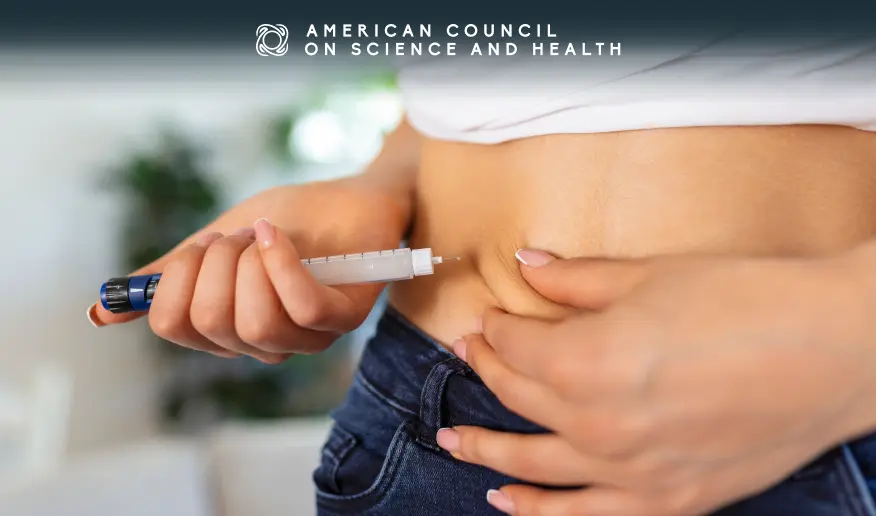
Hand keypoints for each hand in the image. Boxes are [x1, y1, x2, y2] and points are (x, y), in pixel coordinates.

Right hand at [87, 177, 409, 362]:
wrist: (351, 195)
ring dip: (249, 261)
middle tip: (236, 237)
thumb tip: (100, 312)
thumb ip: (169, 277)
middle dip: (213, 262)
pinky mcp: (343, 317)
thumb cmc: (290, 220)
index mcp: (229, 330)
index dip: (174, 279)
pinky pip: (300, 307)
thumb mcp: (216, 244)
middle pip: (209, 323)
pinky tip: (276, 236)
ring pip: (253, 322)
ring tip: (264, 234)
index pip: (175, 326)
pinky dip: (280, 264)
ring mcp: (307, 336)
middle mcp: (266, 344)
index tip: (198, 248)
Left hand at [437, 247, 875, 515]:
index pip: (514, 344)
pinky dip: (538, 512)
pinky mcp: (666, 501)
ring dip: (485, 449)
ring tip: (453, 440)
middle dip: (486, 369)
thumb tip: (529, 266)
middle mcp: (596, 423)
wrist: (835, 350)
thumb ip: (576, 280)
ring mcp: (629, 470)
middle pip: (516, 396)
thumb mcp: (651, 276)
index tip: (489, 315)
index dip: (495, 325)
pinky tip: (507, 501)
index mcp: (585, 360)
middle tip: (469, 353)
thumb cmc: (749, 303)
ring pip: (532, 463)